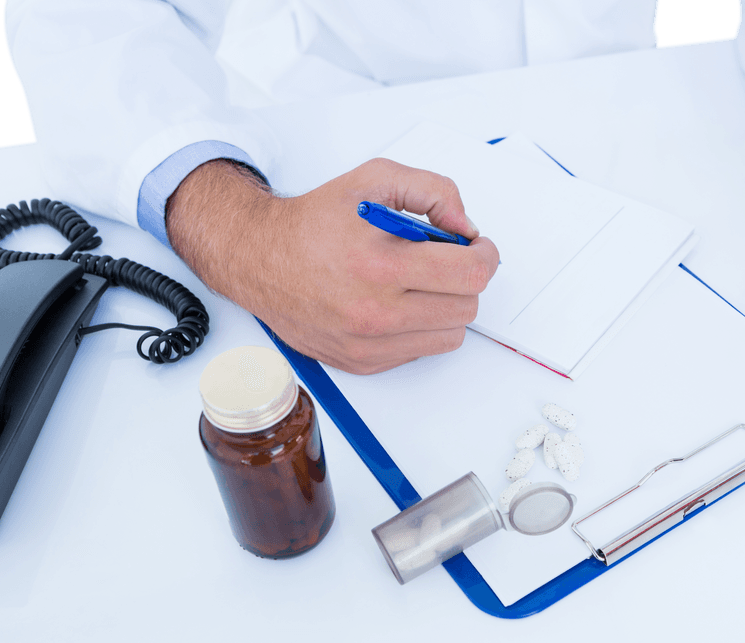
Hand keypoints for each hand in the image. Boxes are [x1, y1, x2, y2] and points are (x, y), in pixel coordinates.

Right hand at [167, 158, 499, 373]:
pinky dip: (419, 327)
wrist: (259, 258)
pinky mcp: (363, 362)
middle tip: (446, 262)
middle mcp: (376, 312)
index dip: (485, 257)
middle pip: (466, 308)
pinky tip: (396, 302)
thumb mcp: (375, 179)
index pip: (469, 275)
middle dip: (464, 280)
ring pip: (450, 336)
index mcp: (381, 265)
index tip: (478, 248)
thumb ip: (433, 192)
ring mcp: (369, 344)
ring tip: (418, 282)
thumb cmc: (313, 222)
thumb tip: (466, 229)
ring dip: (445, 307)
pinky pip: (420, 351)